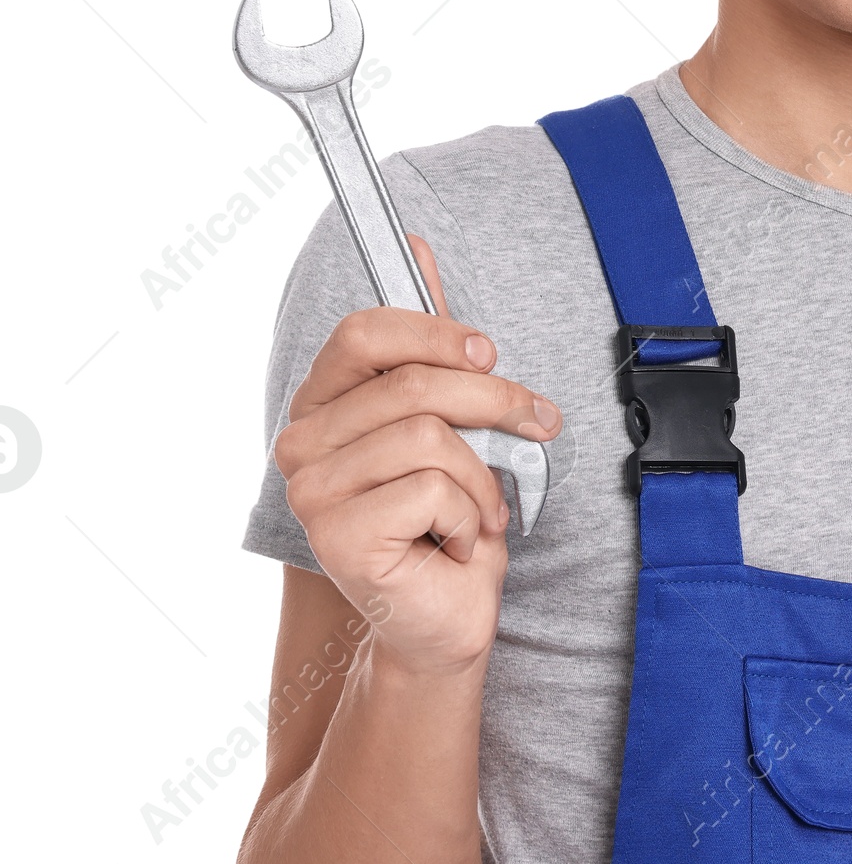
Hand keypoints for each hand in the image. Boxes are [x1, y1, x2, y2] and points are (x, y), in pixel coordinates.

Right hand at [273, 236, 560, 675]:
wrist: (444, 616)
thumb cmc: (446, 519)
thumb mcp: (451, 419)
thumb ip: (430, 341)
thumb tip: (417, 247)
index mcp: (323, 404)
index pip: (365, 333)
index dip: (437, 332)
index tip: (489, 355)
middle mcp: (302, 445)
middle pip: (414, 384)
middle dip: (495, 403)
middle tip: (537, 426)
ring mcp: (312, 493)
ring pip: (430, 437)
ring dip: (483, 477)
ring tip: (480, 508)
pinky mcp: (339, 536)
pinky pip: (433, 489)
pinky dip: (470, 515)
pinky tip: (456, 541)